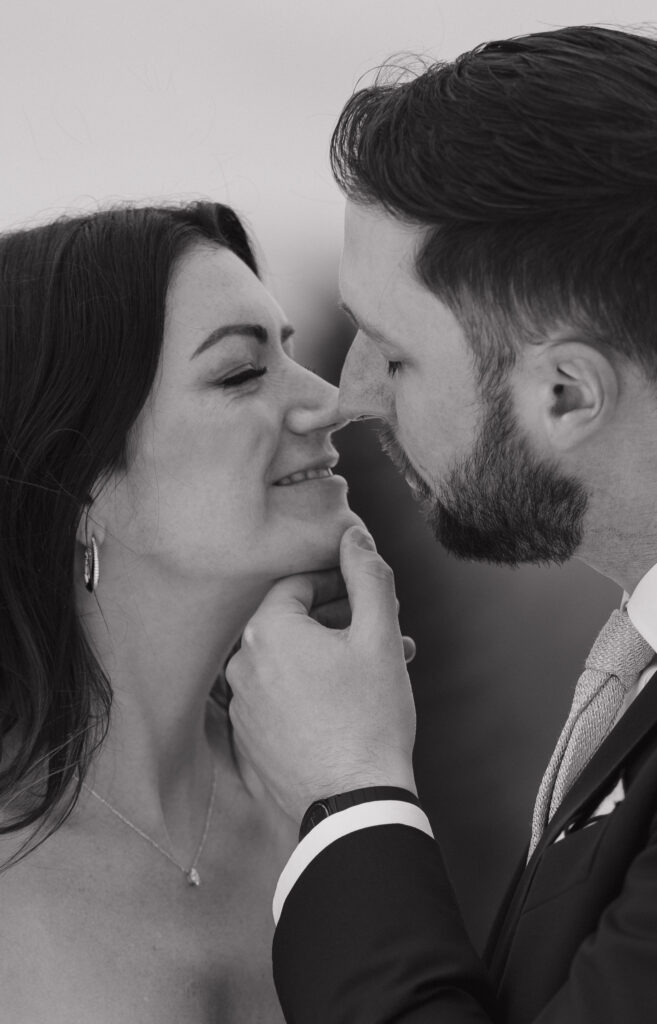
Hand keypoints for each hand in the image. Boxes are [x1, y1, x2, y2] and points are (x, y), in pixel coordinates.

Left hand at [226, 525, 416, 822]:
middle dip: (339, 622)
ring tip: (374, 672)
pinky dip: (308, 691)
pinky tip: (346, 703)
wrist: (352, 804)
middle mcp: (240, 664)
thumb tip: (354, 535)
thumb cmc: (368, 718)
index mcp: (265, 631)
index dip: (336, 584)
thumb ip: (368, 575)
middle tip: (380, 633)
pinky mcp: (247, 740)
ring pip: (287, 663)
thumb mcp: (378, 636)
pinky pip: (277, 698)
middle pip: (291, 623)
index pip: (296, 584)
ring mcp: (240, 706)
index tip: (366, 596)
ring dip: (327, 658)